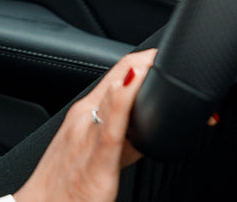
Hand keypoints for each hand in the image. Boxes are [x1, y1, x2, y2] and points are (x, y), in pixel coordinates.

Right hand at [12, 49, 155, 201]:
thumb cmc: (65, 186)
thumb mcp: (96, 154)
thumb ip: (123, 138)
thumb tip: (147, 130)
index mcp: (85, 113)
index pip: (116, 74)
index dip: (142, 60)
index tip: (163, 55)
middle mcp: (84, 117)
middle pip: (116, 77)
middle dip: (145, 62)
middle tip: (171, 51)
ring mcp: (88, 135)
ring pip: (113, 95)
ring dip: (138, 77)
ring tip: (157, 60)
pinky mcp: (96, 160)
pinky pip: (112, 128)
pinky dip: (122, 102)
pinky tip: (132, 86)